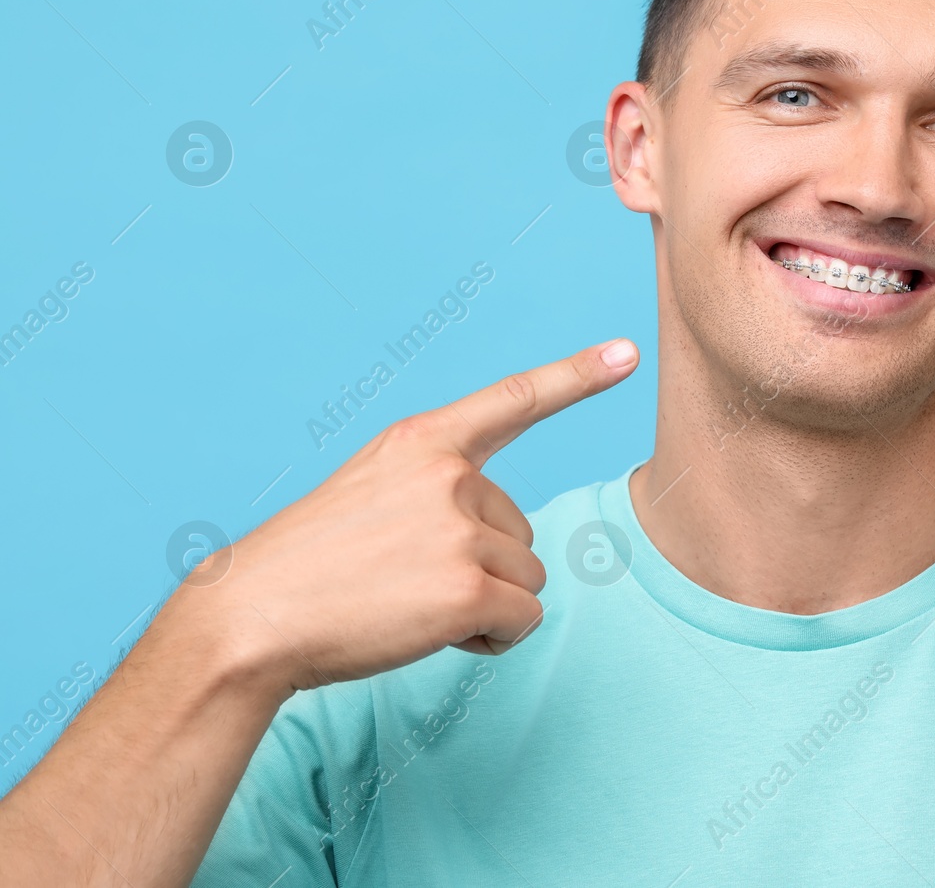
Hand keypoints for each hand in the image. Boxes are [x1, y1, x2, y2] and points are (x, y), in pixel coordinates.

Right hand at [165, 338, 638, 694]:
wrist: (250, 620)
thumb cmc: (307, 568)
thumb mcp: (369, 494)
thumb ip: (433, 491)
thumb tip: (502, 538)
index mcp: (421, 442)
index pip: (514, 399)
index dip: (575, 376)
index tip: (626, 353)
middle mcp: (449, 475)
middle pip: (520, 532)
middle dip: (479, 568)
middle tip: (403, 583)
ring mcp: (460, 529)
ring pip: (526, 578)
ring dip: (484, 606)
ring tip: (408, 607)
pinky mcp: (469, 588)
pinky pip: (522, 619)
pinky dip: (491, 639)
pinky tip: (431, 634)